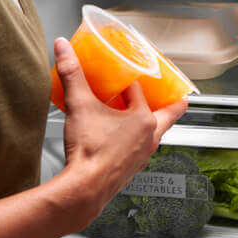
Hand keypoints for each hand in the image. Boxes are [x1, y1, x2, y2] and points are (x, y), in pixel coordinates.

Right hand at [49, 37, 186, 229]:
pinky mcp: (130, 171)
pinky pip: (138, 152)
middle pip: (168, 115)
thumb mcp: (79, 105)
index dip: (130, 81)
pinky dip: (134, 144)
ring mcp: (142, 157)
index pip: (141, 92)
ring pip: (155, 136)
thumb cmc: (90, 152)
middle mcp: (149, 139)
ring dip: (151, 125)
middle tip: (173, 95)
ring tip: (141, 117)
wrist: (83, 189)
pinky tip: (119, 143)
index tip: (124, 75)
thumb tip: (64, 48)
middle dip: (171, 104)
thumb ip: (71, 74)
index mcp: (144, 120)